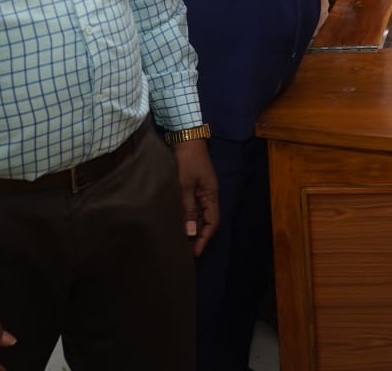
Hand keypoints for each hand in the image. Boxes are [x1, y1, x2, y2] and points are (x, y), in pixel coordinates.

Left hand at [172, 139, 218, 255]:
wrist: (185, 138)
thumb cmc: (187, 161)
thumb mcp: (185, 185)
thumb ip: (188, 208)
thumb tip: (191, 232)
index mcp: (211, 195)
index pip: (213, 222)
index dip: (204, 238)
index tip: (195, 253)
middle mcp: (208, 195)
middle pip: (207, 220)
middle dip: (198, 236)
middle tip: (186, 252)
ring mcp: (201, 190)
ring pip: (199, 215)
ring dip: (192, 228)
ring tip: (181, 242)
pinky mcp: (193, 187)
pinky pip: (193, 207)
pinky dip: (188, 218)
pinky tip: (179, 224)